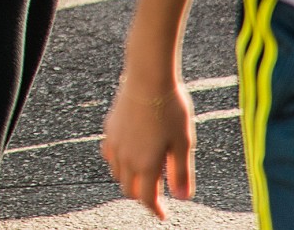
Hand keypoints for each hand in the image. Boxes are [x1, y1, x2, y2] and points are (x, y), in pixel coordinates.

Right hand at [102, 63, 196, 218]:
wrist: (148, 78)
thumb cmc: (170, 109)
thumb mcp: (183, 143)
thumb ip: (181, 173)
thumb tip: (183, 197)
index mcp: (146, 164)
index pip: (147, 198)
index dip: (155, 210)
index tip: (163, 215)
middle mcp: (126, 157)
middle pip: (128, 188)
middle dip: (141, 196)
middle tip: (155, 197)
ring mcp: (115, 142)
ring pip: (116, 172)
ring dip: (128, 179)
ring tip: (143, 175)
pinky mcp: (110, 127)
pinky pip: (109, 153)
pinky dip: (118, 161)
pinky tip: (128, 153)